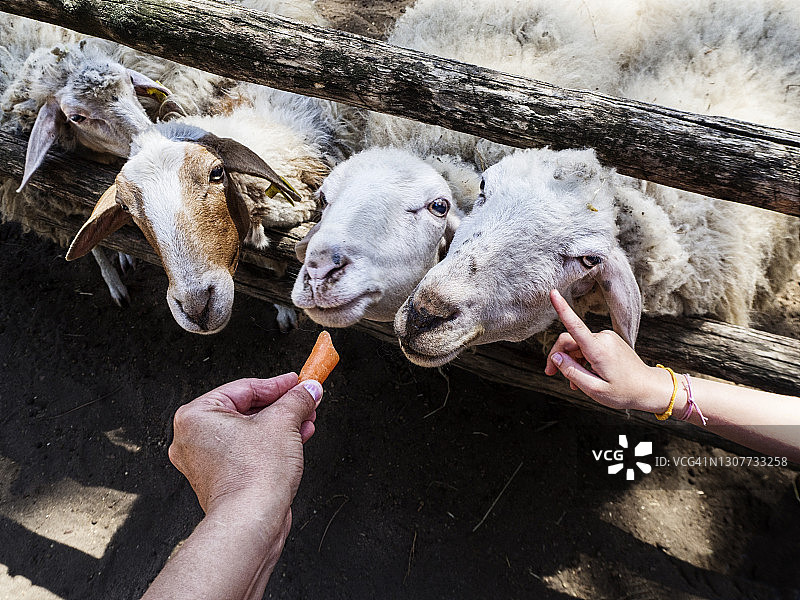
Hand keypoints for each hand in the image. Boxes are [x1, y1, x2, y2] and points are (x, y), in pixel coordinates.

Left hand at [168, 374, 321, 519]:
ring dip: (281, 424)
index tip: (297, 381)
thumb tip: (308, 390)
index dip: (278, 384)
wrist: (252, 521)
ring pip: (250, 431)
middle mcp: (194, 438)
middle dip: (282, 406)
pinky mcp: (221, 479)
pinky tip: (296, 439)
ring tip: (305, 419)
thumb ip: (297, 399)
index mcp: (196, 416)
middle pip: (247, 409)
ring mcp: (206, 461)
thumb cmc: (252, 477)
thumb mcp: (283, 422)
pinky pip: (248, 451)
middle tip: (304, 399)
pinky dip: (271, 443)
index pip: (244, 388)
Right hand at [544, 289, 672, 413]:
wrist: (648, 388)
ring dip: (571, 361)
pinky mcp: (608, 341)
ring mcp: (607, 338)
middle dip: (558, 356)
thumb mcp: (595, 389)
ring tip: (575, 382)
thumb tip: (556, 357)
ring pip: (577, 345)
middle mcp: (603, 338)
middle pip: (569, 340)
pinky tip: (583, 375)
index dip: (562, 309)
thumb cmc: (624, 392)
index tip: (553, 292)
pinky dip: (581, 360)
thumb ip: (572, 372)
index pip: (575, 326)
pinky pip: (586, 346)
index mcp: (599, 349)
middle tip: (551, 374)